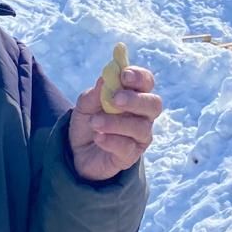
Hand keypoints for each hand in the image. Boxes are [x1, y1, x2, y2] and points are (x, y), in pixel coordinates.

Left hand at [69, 64, 161, 182]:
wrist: (78, 152)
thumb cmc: (89, 122)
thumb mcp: (85, 105)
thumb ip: (95, 94)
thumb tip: (105, 78)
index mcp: (134, 96)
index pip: (146, 82)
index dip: (139, 77)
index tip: (124, 75)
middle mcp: (143, 116)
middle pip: (154, 104)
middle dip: (136, 100)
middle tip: (116, 99)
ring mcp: (139, 137)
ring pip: (140, 128)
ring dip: (116, 123)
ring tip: (95, 122)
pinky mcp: (131, 156)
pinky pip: (127, 147)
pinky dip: (111, 140)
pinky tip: (98, 137)